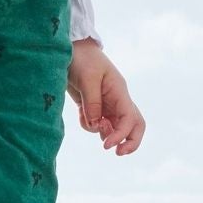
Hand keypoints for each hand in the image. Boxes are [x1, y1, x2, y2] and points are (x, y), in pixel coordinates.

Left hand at [66, 39, 144, 154]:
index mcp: (119, 91)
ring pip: (113, 127)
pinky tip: (80, 112)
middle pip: (134, 125)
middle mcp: (116, 100)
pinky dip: (89, 124)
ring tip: (87, 120)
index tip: (107, 146)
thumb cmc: (81, 58)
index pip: (130, 118)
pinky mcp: (94, 106)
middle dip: (129, 142)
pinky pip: (96, 123)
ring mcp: (106, 104)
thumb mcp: (87, 79)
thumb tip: (96, 125)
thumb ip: (93, 104)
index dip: (122, 135)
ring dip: (103, 132)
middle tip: (116, 153)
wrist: (69, 49)